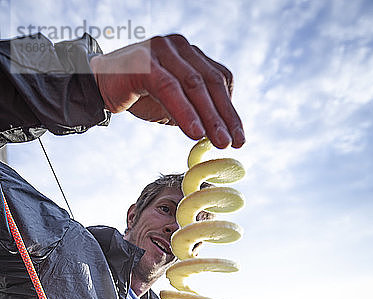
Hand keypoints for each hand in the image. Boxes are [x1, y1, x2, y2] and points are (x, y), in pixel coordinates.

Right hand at [89, 34, 244, 148]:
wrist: (98, 85)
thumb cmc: (138, 95)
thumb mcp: (173, 104)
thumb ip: (195, 111)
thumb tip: (219, 134)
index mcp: (191, 54)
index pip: (221, 79)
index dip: (232, 109)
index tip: (239, 137)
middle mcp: (179, 47)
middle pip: (212, 82)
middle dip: (226, 116)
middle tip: (234, 143)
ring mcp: (162, 50)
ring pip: (194, 85)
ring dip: (210, 117)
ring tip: (219, 141)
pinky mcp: (144, 62)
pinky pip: (170, 88)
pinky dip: (185, 112)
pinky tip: (195, 133)